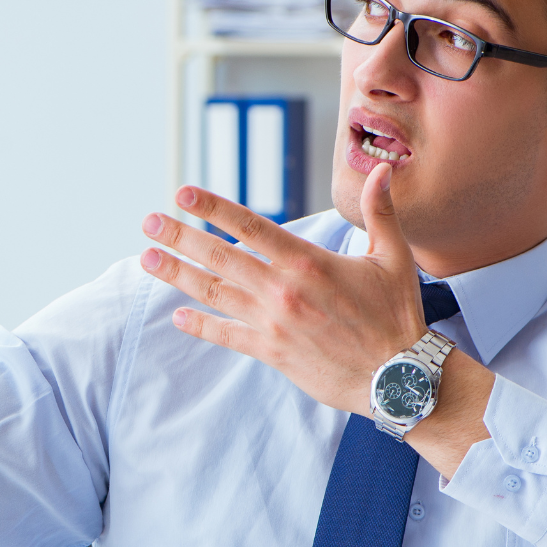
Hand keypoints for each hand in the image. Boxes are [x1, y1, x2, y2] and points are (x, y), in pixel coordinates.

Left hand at [139, 163, 492, 475]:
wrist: (399, 376)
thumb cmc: (397, 316)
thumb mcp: (392, 258)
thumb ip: (380, 213)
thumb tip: (383, 170)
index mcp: (307, 262)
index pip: (249, 226)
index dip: (213, 208)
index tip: (182, 194)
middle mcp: (283, 290)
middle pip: (220, 257)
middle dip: (181, 237)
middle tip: (148, 222)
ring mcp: (273, 323)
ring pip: (215, 293)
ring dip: (178, 275)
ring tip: (147, 259)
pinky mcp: (272, 353)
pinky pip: (227, 336)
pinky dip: (201, 326)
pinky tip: (177, 316)